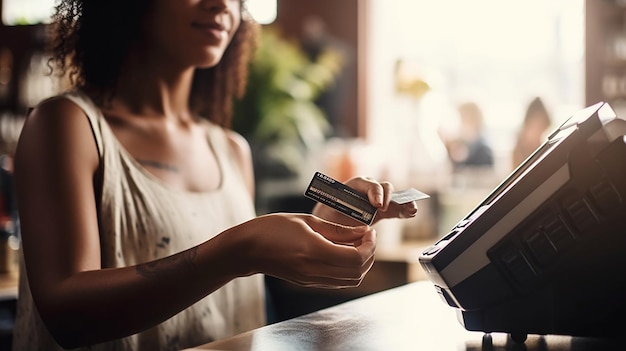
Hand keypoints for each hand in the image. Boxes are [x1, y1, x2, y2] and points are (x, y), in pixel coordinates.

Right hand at [241, 213, 375, 288]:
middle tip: (367, 237)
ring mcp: (311, 279)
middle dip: (369, 255)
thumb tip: (363, 231)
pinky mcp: (309, 282)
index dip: (369, 246)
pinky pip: (339, 281)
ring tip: (357, 244)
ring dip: (361, 264)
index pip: (355, 258)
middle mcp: (314, 270)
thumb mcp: (306, 220)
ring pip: (351, 281)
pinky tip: (344, 252)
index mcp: (313, 251)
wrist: (246, 249)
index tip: (370, 231)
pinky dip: (349, 269)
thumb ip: (337, 229)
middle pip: (357, 272)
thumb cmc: (271, 228)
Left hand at [312, 176, 417, 225]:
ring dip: (403, 202)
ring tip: (411, 210)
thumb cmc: (326, 218)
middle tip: (385, 210)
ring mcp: (377, 199)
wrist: (328, 223)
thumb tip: (346, 226)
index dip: (375, 192)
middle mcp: (367, 190)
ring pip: (394, 196)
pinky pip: (396, 208)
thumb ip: (338, 217)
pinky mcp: (382, 210)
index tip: (377, 205)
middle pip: (384, 187)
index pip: (368, 184)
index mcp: (354, 186)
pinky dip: (404, 210)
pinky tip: (412, 213)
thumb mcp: (328, 216)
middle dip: (388, 197)